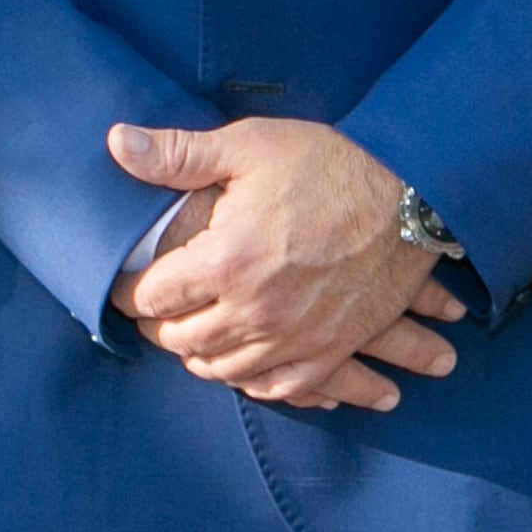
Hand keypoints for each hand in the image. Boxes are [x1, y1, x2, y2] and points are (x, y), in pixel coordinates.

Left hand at [108, 119, 462, 410]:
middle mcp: (254, 310)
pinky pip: (277, 388)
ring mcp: (293, 337)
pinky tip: (243, 364)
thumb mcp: (250, 146)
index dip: (130, 290)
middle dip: (160, 325)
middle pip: (179, 340)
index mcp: (226, 261)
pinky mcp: (329, 350)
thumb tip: (117, 143)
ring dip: (199, 355)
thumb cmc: (330, 164)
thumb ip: (178, 154)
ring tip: (193, 334)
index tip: (127, 283)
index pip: (150, 297)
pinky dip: (251, 381)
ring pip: (221, 370)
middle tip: (157, 309)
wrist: (414, 194)